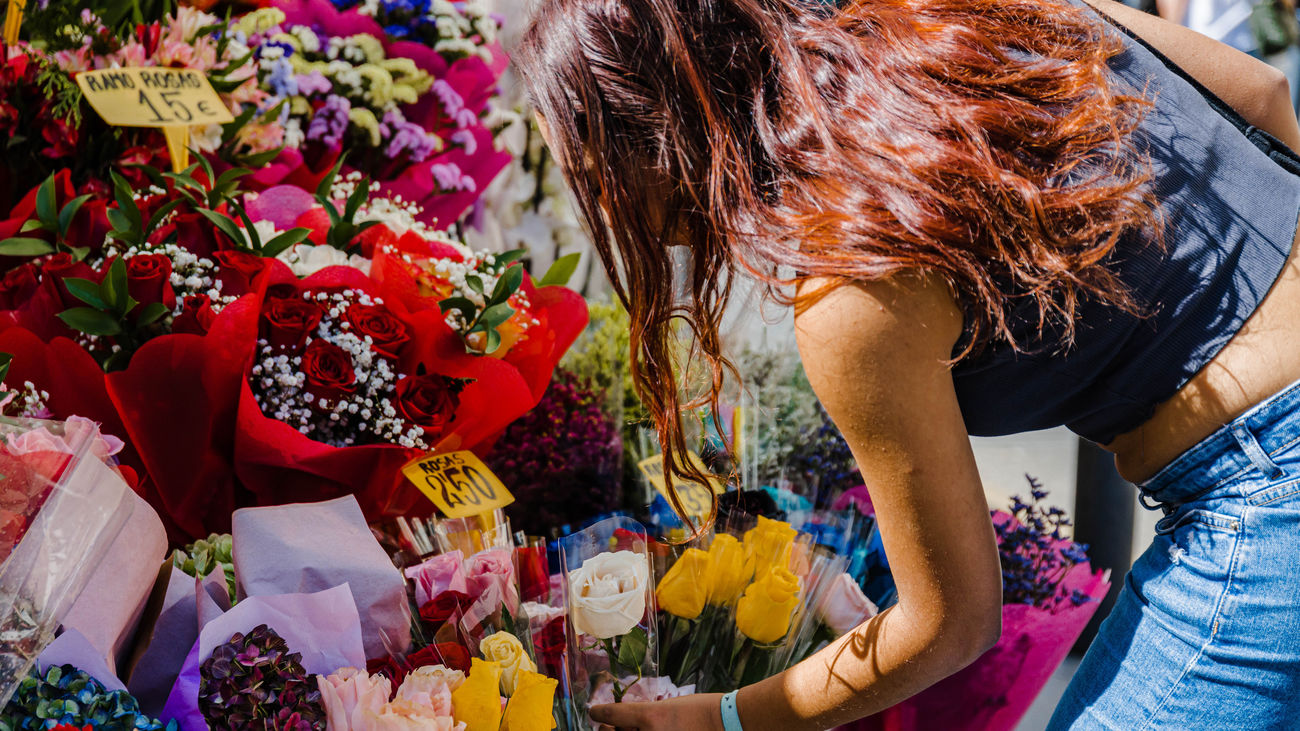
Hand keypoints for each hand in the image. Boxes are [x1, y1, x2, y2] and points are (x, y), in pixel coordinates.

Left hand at [590, 692, 724, 730]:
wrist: (726, 724)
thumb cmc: (700, 710)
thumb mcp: (667, 706)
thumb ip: (643, 714)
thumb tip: (624, 719)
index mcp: (650, 717)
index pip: (611, 715)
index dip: (599, 712)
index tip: (594, 711)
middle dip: (608, 730)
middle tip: (609, 727)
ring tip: (631, 730)